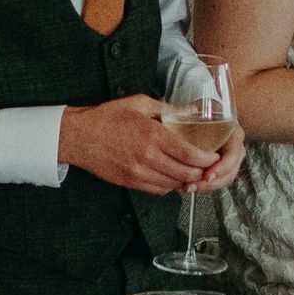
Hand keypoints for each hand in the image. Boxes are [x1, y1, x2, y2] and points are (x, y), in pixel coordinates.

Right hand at [61, 93, 230, 194]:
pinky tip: (173, 176)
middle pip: (186, 173)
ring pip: (174, 184)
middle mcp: (147, 157)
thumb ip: (168, 109)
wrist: (79, 136)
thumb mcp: (139, 103)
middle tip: (209, 167)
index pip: (190, 154)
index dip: (207, 159)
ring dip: (187, 180)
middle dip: (202, 172)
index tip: (215, 156)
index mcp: (153, 135)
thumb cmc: (107, 117)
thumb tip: (192, 110)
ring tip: (194, 172)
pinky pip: (159, 190)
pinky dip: (170, 186)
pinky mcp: (131, 182)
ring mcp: (138, 172)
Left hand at [165, 116, 248, 191]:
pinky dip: (203, 186)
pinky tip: (187, 185)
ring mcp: (229, 159)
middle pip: (229, 172)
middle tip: (191, 185)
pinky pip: (216, 181)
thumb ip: (194, 113)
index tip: (207, 175)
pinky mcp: (220, 167)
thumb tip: (185, 115)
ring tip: (187, 187)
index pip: (233, 155)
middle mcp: (235, 147)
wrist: (208, 111)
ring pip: (223, 179)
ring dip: (205, 187)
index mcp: (234, 133)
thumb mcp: (202, 108)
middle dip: (211, 183)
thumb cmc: (205, 109)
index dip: (222, 167)